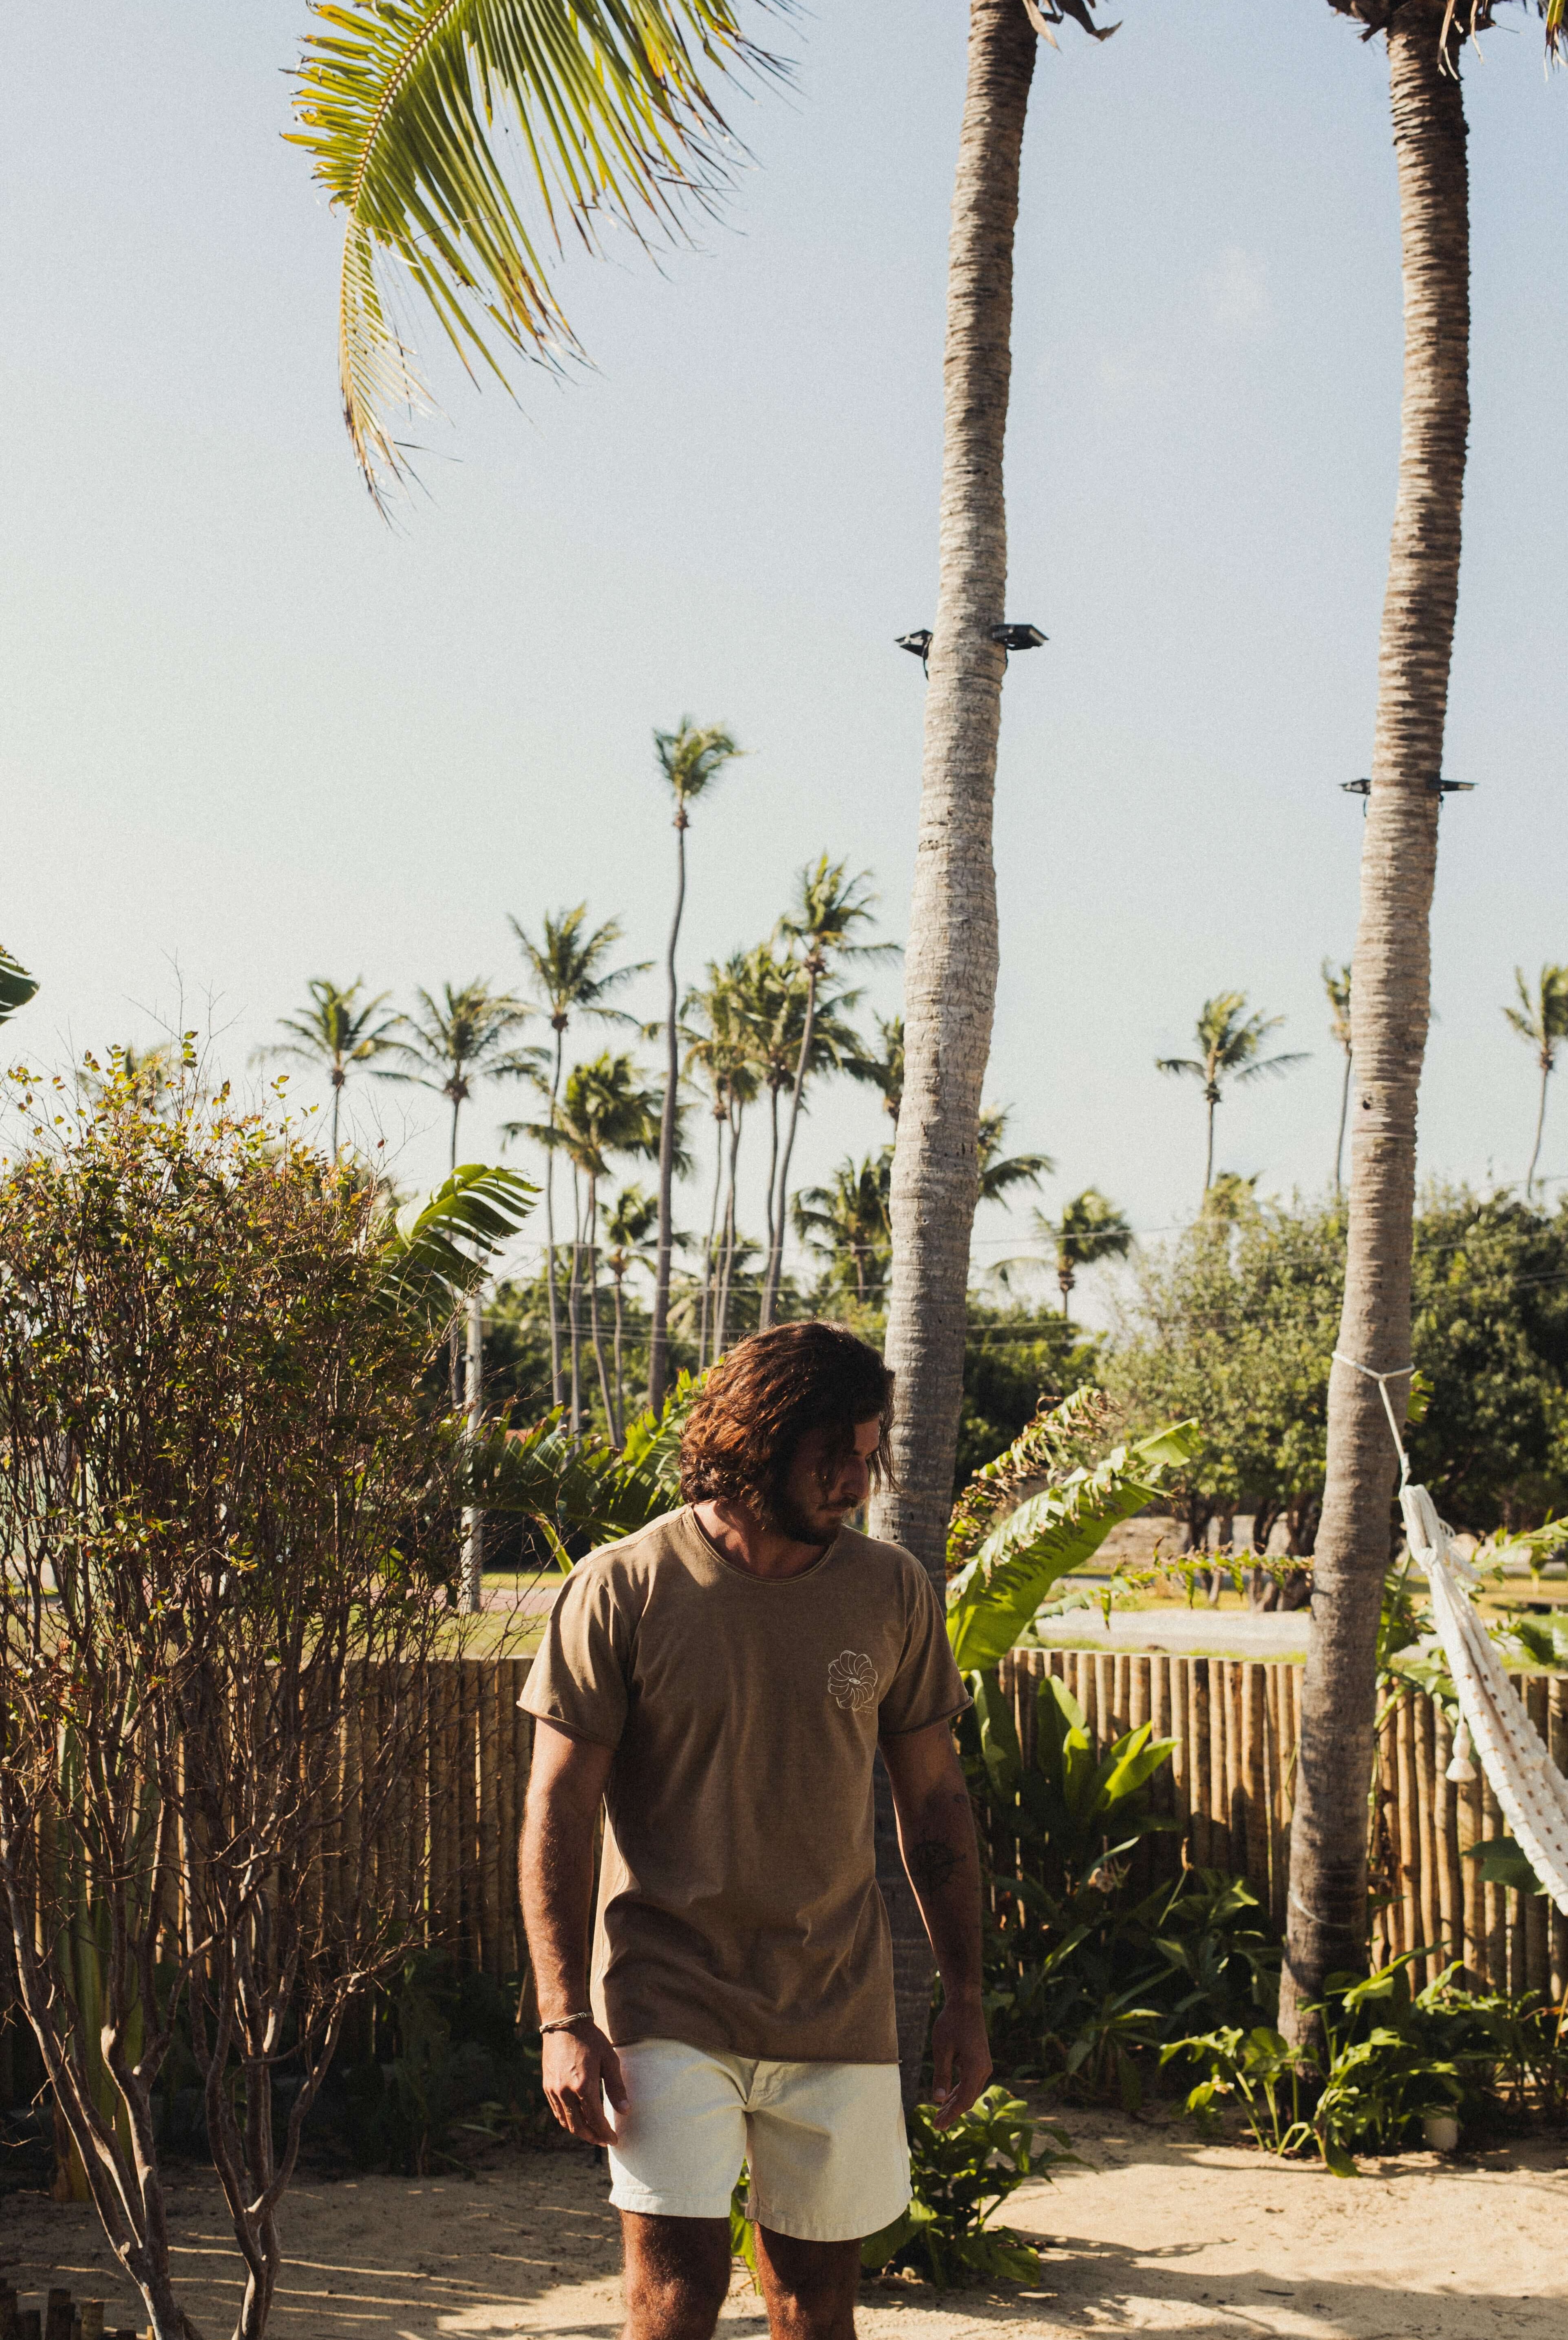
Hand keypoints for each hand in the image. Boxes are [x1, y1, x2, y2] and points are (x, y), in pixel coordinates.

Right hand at [541, 2021, 627, 2144]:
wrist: (564, 2023)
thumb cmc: (591, 2039)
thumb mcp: (609, 2060)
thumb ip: (616, 2088)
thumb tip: (625, 2111)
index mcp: (583, 2085)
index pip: (595, 2119)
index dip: (605, 2133)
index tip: (614, 2140)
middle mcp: (565, 2091)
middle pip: (578, 2126)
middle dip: (593, 2137)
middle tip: (604, 2141)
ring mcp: (553, 2090)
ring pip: (566, 2122)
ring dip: (580, 2132)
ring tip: (593, 2134)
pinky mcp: (547, 2086)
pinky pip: (557, 2111)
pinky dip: (568, 2121)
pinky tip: (578, 2119)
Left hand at [927, 1995, 990, 2130]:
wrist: (965, 2003)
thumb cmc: (951, 2023)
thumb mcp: (942, 2049)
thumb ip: (941, 2075)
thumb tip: (938, 2100)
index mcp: (976, 2068)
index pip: (964, 2101)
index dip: (951, 2115)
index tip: (938, 2126)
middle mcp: (983, 2069)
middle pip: (968, 2099)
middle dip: (952, 2113)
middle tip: (936, 2125)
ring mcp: (983, 2065)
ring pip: (969, 2091)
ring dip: (955, 2103)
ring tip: (940, 2115)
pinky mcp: (980, 2060)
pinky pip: (970, 2082)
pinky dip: (959, 2091)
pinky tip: (948, 2098)